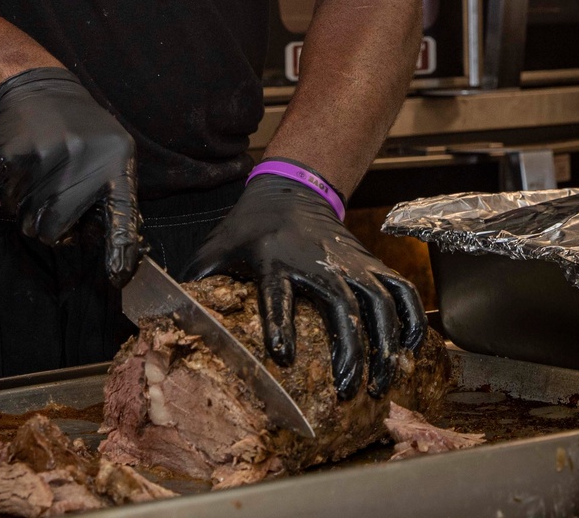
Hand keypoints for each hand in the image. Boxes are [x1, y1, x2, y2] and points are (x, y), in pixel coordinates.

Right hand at [0, 67, 139, 287]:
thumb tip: (100, 242)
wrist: (38, 88)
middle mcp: (83, 160)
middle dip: (49, 225)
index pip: (122, 213)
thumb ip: (110, 196)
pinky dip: (10, 190)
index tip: (117, 275)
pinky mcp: (13, 155)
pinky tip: (22, 164)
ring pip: (25, 220)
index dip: (121, 249)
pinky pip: (5, 200)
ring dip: (27, 208)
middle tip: (52, 200)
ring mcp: (46, 157)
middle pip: (54, 232)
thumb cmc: (82, 130)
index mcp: (115, 162)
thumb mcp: (111, 152)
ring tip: (39, 174)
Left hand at [186, 172, 425, 399]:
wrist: (293, 188)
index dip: (280, 324)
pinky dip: (413, 318)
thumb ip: (201, 276)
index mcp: (275, 259)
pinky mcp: (370, 264)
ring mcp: (350, 262)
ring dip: (386, 344)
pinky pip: (402, 290)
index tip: (283, 356)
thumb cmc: (253, 226)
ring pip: (379, 302)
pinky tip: (412, 349)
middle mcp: (318, 260)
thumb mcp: (221, 244)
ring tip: (382, 383)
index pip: (277, 293)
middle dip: (349, 350)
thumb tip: (165, 305)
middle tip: (348, 389)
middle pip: (342, 305)